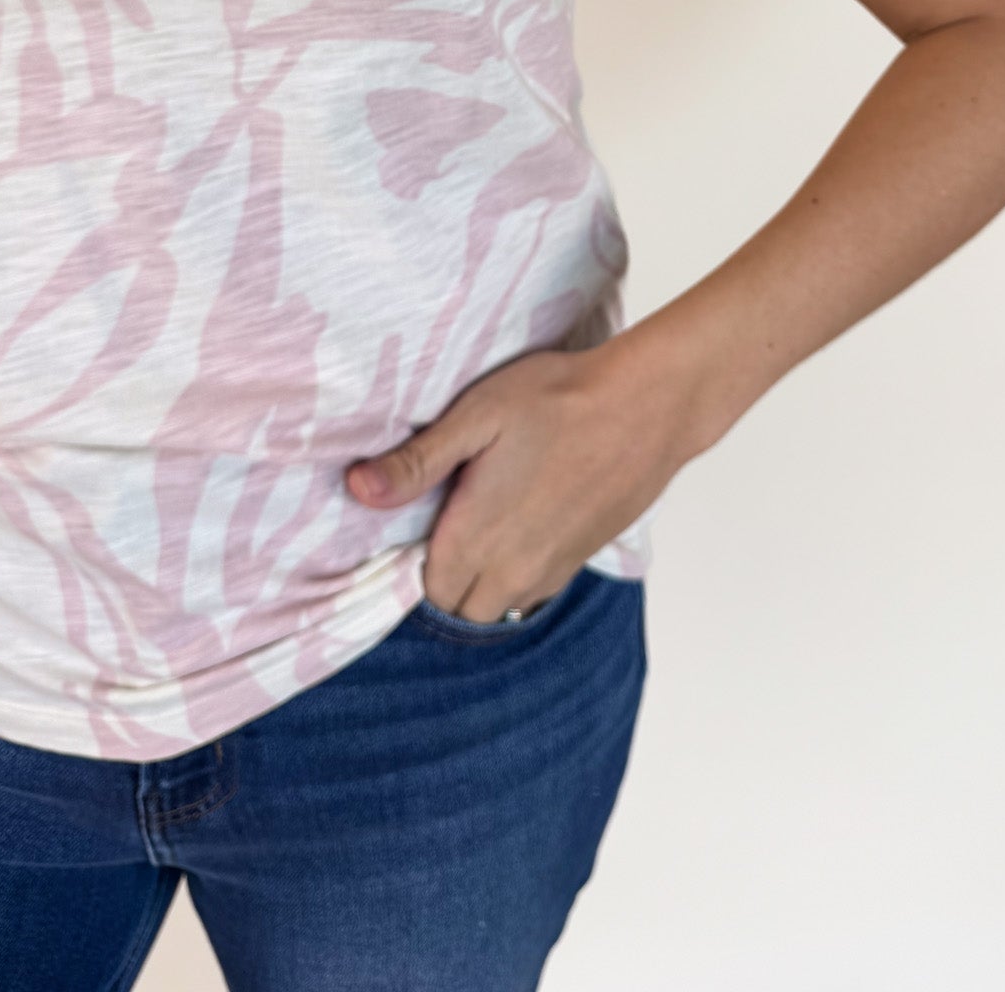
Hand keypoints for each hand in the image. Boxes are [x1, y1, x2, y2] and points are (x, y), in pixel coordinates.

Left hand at [345, 336, 691, 620]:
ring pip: (500, 605)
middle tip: (448, 522)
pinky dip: (520, 574)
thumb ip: (417, 461)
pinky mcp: (582, 559)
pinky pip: (536, 591)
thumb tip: (358, 489)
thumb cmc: (559, 399)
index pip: (425, 587)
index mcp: (475, 536)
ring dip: (483, 581)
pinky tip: (523, 525)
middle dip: (446, 578)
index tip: (420, 521)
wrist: (646, 406)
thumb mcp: (477, 415)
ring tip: (484, 526)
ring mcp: (552, 569)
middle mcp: (511, 568)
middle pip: (460, 606)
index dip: (413, 560)